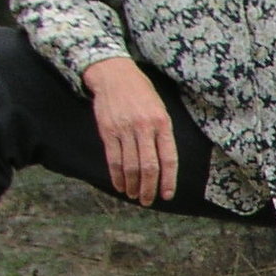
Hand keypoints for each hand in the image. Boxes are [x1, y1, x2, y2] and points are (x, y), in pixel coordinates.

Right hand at [83, 57, 177, 204]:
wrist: (114, 73)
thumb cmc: (141, 93)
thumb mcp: (160, 109)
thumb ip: (163, 134)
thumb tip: (165, 164)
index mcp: (162, 123)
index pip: (168, 159)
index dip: (168, 180)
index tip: (167, 195)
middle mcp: (144, 128)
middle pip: (148, 167)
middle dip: (148, 188)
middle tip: (147, 201)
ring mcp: (124, 129)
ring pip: (130, 166)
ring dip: (132, 185)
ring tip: (133, 195)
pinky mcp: (107, 130)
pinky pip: (113, 159)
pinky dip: (116, 175)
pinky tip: (119, 185)